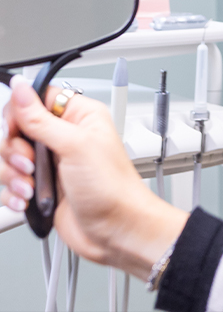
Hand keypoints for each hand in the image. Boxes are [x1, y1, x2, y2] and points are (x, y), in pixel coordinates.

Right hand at [0, 78, 188, 278]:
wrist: (116, 230)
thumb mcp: (74, 146)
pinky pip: (12, 183)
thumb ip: (40, 119)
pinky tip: (29, 200)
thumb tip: (21, 87)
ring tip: (33, 188)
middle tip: (31, 165)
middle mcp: (64, 136)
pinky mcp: (43, 186)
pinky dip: (14, 193)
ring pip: (10, 158)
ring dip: (14, 176)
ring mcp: (52, 162)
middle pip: (17, 130)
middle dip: (15, 151)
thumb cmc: (112, 186)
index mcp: (79, 115)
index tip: (17, 132)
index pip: (35, 99)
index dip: (19, 114)